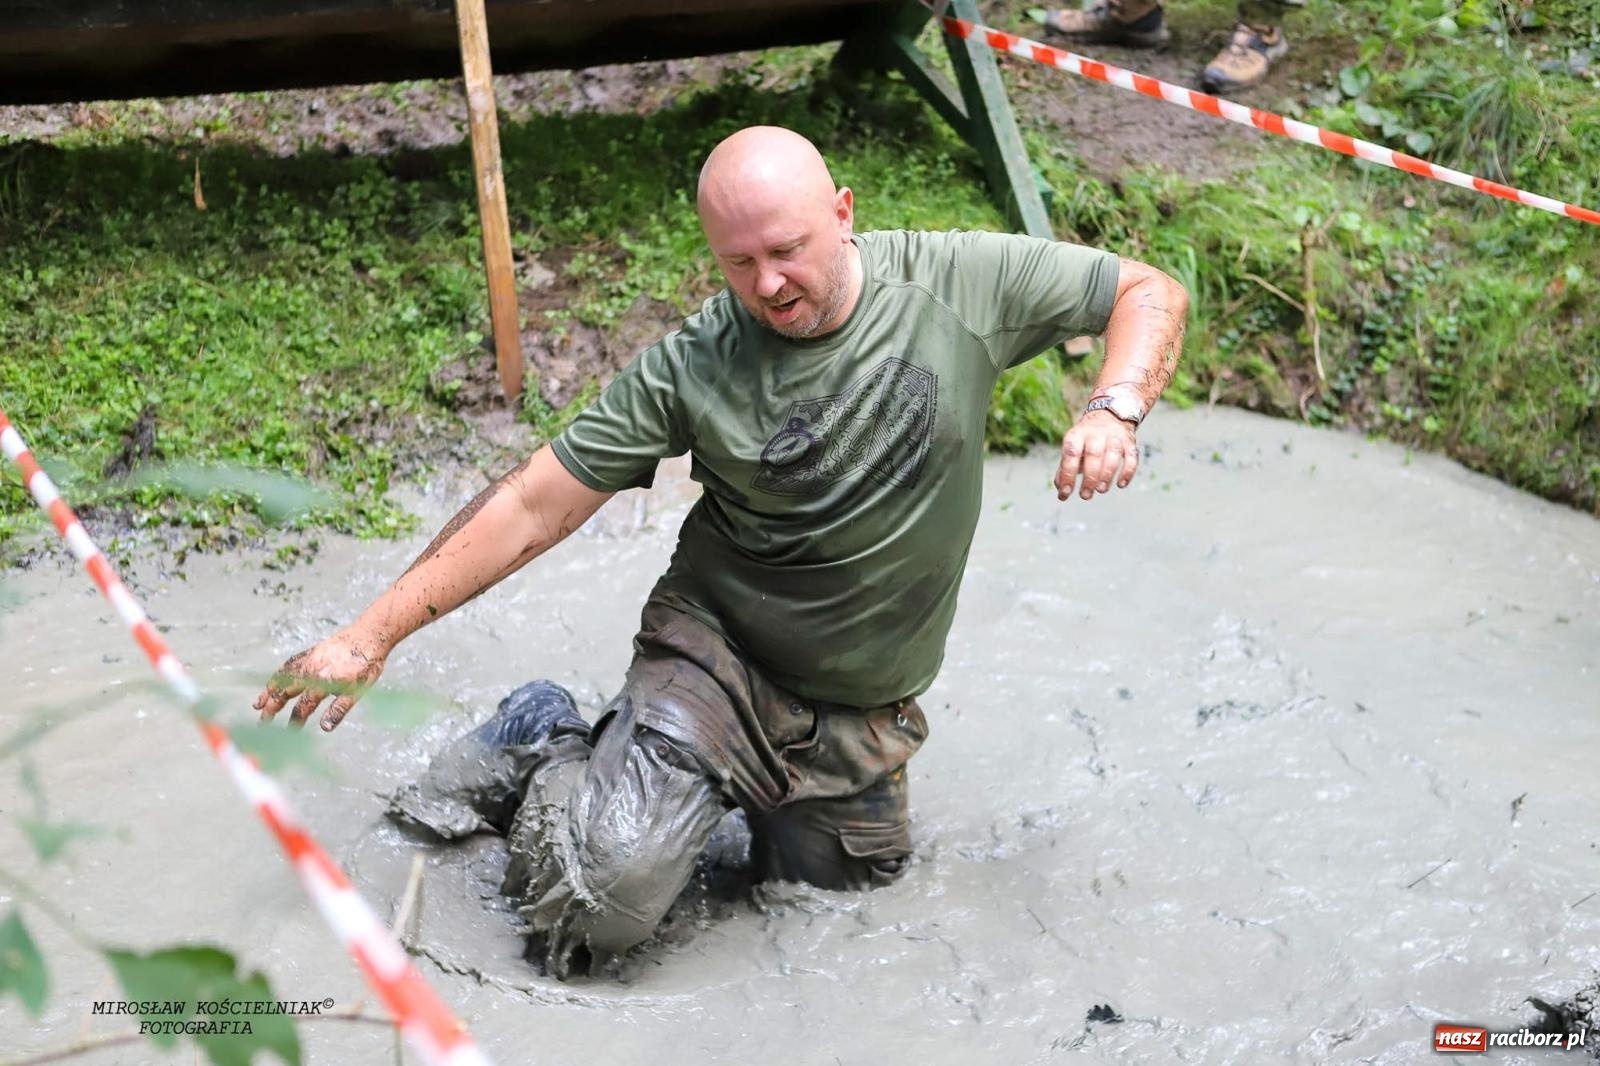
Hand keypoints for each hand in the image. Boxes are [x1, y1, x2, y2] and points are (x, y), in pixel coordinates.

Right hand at [254, 628, 388, 731]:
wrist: (370, 634)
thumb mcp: (358, 690)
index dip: (295, 721)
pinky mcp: (312, 651)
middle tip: (262, 722)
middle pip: (284, 692)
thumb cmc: (367, 663)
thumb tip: (324, 728)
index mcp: (321, 682)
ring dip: (269, 691)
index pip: (303, 707)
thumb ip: (339, 709)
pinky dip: (279, 673)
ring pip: (282, 677)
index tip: (289, 732)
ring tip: (258, 704)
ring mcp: (308, 659)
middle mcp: (309, 670)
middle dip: (272, 708)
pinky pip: (289, 663)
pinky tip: (277, 678)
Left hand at [1055, 410, 1138, 500]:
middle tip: (1085, 495)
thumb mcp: (1073, 447)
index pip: (1070, 454)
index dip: (1067, 474)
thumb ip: (1065, 466)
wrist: (1111, 414)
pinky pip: (1131, 457)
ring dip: (1107, 474)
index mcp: (1077, 435)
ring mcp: (1114, 437)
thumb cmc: (1087, 438)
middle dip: (1089, 477)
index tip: (1065, 493)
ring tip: (1101, 490)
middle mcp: (1095, 434)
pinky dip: (1127, 472)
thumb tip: (1060, 487)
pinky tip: (1121, 484)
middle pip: (1093, 454)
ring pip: (1113, 455)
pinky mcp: (1129, 442)